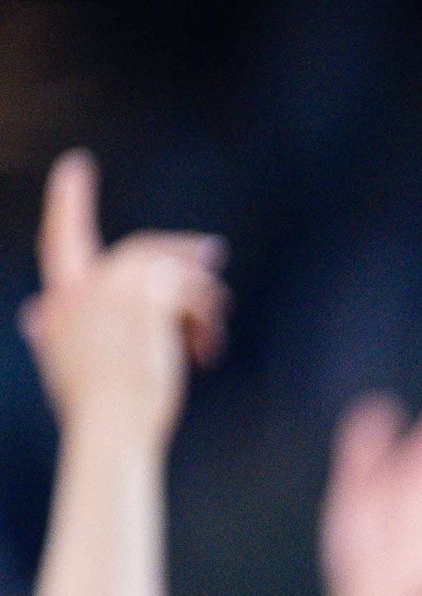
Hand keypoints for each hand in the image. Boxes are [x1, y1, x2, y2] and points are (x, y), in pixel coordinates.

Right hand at [18, 152, 225, 442]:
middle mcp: (84, 287)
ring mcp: (114, 291)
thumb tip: (32, 317)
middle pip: (140, 250)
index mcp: (61, 298)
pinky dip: (203, 315)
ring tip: (215, 317)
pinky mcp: (146, 301)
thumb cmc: (92, 408)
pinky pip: (187, 291)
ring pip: (171, 270)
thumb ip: (50, 331)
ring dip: (199, 292)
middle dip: (178, 251)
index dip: (70, 201)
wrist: (111, 430)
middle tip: (212, 252)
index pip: (63, 237)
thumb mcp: (64, 361)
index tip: (76, 165)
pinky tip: (208, 345)